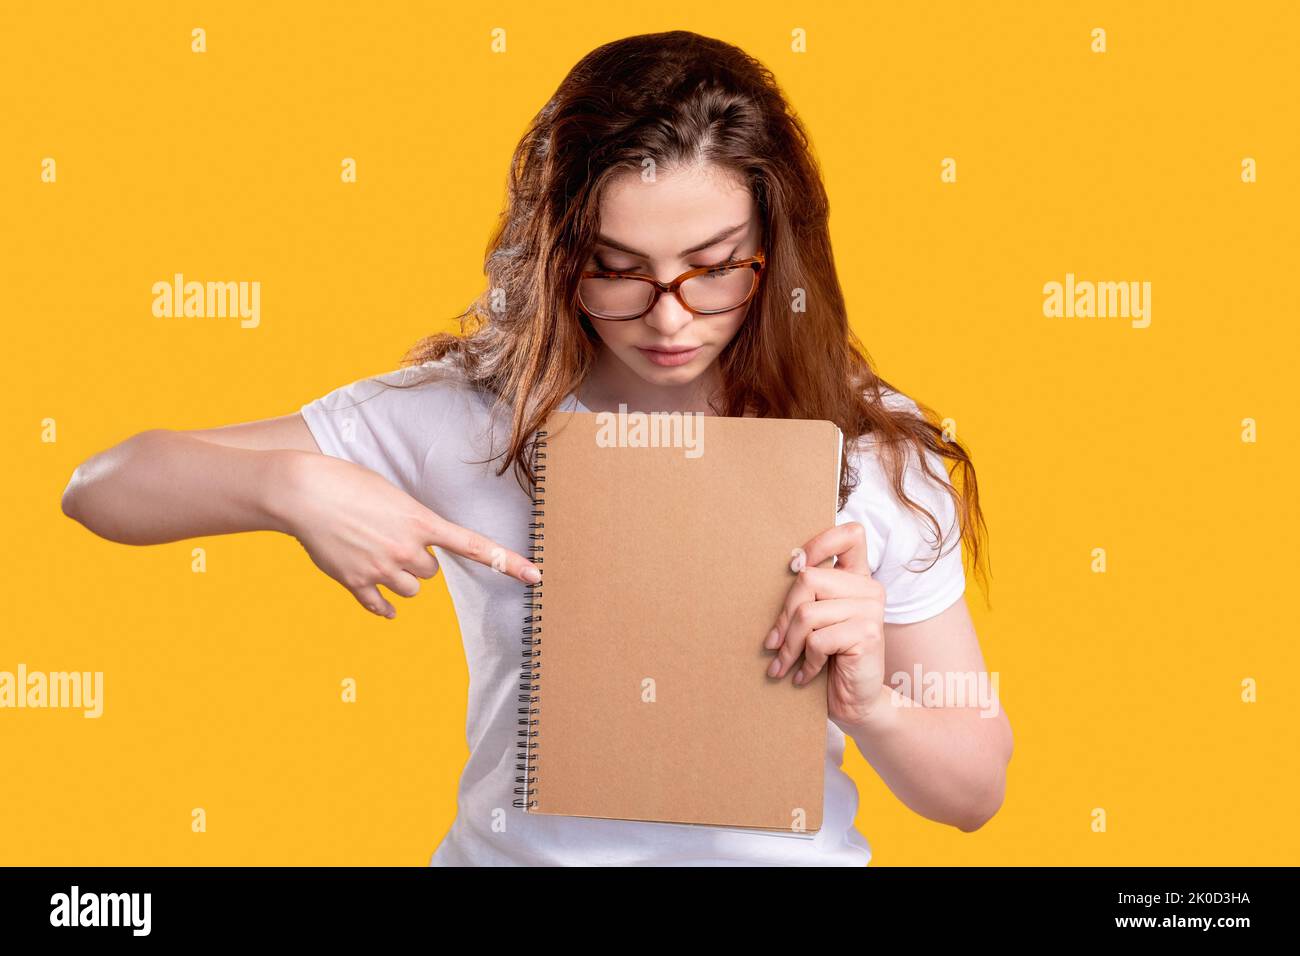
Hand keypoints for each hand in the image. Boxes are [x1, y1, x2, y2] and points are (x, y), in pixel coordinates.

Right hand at [281, 452, 539, 617]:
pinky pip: (381, 608)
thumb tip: (416, 553)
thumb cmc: (348, 483)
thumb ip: (412, 523)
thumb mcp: (391, 495)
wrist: (304, 491)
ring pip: (410, 591)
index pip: (474, 545)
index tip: (536, 576)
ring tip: (374, 554)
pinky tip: (380, 599)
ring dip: (400, 579)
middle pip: (430, 573)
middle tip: (391, 539)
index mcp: (421, 521)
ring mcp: (381, 569)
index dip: (507, 562)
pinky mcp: (356, 583)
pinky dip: (382, 606)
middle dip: (417, 560)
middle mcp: (407, 549)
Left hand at [764, 521, 887, 732]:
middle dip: (784, 616)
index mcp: (858, 578)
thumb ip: (808, 594)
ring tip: (784, 664)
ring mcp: (871, 609)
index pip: (850, 535)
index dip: (819, 544)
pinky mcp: (868, 633)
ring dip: (790, 645)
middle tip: (774, 644)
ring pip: (807, 612)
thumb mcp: (816, 621)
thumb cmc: (830, 659)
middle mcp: (869, 588)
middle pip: (808, 579)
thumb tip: (784, 569)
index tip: (794, 565)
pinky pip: (818, 640)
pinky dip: (805, 662)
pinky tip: (804, 676)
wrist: (856, 702)